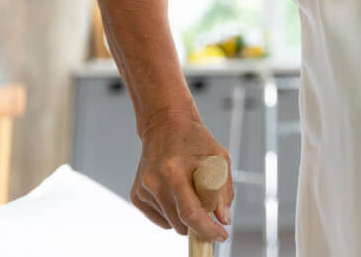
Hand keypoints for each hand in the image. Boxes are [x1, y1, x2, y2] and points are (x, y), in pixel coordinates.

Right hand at [132, 112, 232, 240]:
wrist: (165, 125)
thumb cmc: (194, 139)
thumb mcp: (219, 157)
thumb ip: (223, 190)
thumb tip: (224, 219)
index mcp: (174, 172)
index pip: (190, 212)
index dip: (207, 229)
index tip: (221, 236)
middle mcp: (154, 183)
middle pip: (180, 223)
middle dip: (199, 225)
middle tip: (210, 213)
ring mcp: (143, 190)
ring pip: (170, 223)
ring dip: (185, 218)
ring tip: (191, 192)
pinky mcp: (136, 195)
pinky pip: (159, 218)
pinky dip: (172, 214)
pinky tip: (177, 194)